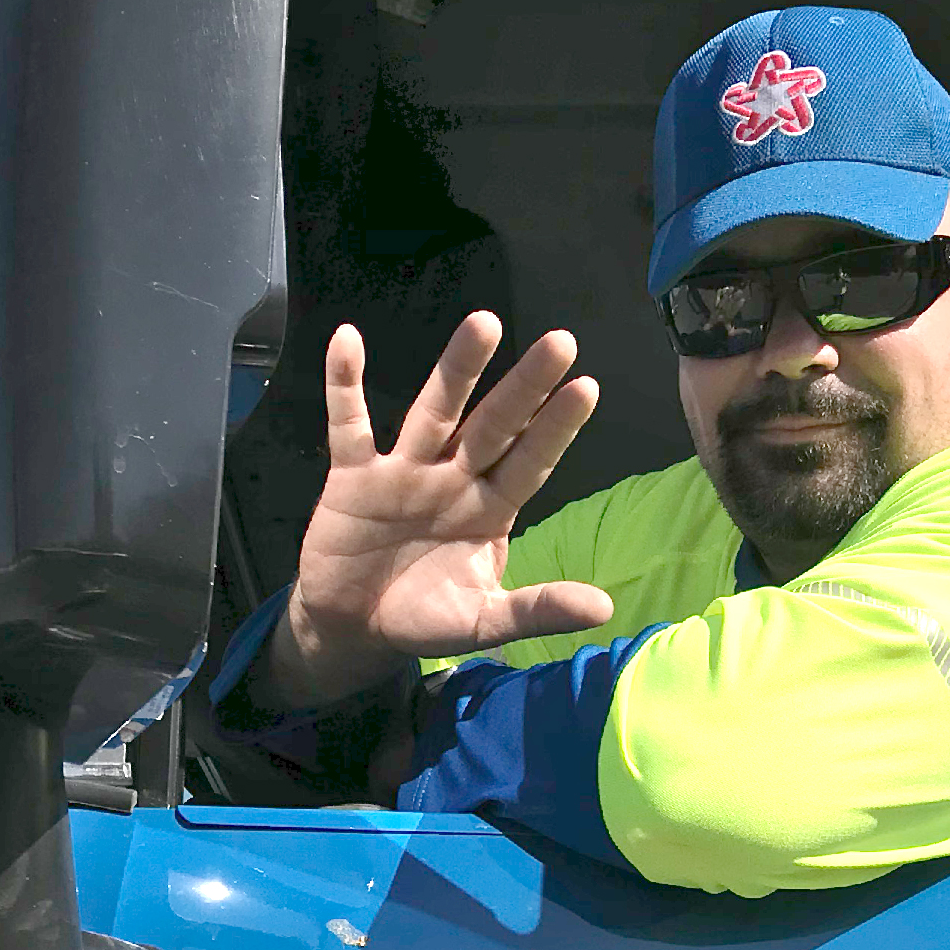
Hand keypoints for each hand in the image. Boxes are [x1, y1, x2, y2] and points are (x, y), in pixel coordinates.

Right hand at [266, 313, 613, 707]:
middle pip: (494, 425)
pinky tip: (348, 338)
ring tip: (485, 322)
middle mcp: (454, 478)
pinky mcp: (352, 476)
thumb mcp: (483, 621)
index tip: (587, 387)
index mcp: (490, 509)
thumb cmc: (424, 616)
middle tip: (561, 341)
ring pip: (435, 412)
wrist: (351, 628)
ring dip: (457, 369)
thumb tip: (605, 608)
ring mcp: (404, 471)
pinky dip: (344, 384)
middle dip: (525, 386)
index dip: (556, 428)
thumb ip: (538, 610)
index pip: (530, 462)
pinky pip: (347, 424)